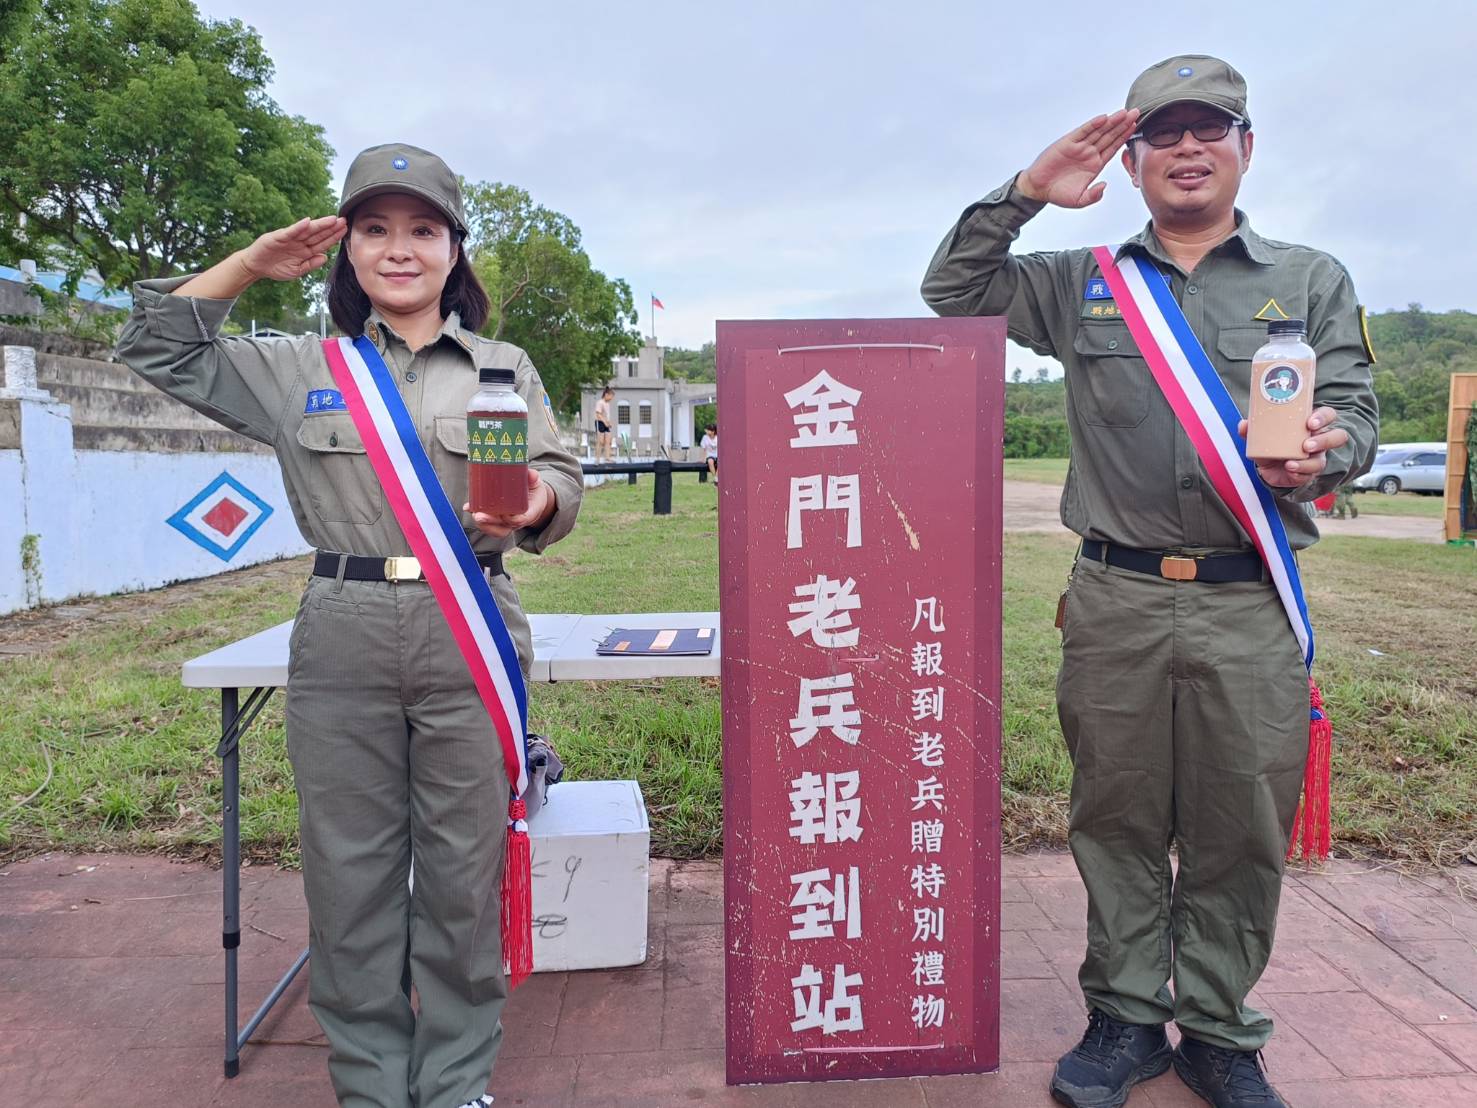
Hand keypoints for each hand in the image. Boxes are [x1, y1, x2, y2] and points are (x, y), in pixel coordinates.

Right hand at [238, 216, 346, 282]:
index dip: (333, 237)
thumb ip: (310, 264)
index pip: (322, 243)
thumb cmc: (276, 268)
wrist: (256, 266)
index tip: (345, 230)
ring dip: (320, 225)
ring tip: (332, 219)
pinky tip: (308, 221)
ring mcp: (290, 238)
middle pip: (318, 234)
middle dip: (331, 228)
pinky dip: (299, 227)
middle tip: (344, 220)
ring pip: (308, 231)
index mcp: (306, 251)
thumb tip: (325, 258)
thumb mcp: (296, 271)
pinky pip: (291, 231)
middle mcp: (300, 242)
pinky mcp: (278, 237)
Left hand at [465, 469, 556, 538]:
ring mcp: (506, 523)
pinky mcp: (498, 521)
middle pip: (503, 528)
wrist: (533, 500)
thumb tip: (532, 474)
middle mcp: (516, 522)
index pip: (520, 520)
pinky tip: (468, 508)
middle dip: (490, 522)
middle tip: (479, 515)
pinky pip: (488, 524)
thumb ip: (533, 479)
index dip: (511, 520)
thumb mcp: (536, 484)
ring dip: (482, 523)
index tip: (504, 514)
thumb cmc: (533, 492)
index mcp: (529, 514)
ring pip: (494, 529)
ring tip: (473, 512)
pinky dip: (477, 517)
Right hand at [1017, 109, 1139, 207]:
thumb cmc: (1058, 194)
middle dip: (1123, 125)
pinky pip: (1083, 132)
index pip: (1114, 147)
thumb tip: (1104, 186)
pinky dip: (1092, 125)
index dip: (1125, 137)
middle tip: (1136, 113)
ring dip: (1111, 122)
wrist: (1038, 189)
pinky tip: (1104, 118)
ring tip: (1125, 112)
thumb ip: (1093, 196)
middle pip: (1110, 135)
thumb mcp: (1079, 200)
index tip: (1136, 127)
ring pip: (1099, 131)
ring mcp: (1079, 146)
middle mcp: (1089, 153)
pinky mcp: (1068, 143)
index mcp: (1095, 164)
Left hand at [1239, 407, 1348, 487]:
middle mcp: (1319, 441)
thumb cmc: (1272, 443)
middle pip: (1337, 437)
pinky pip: (1308, 476)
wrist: (1269, 467)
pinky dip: (1297, 474)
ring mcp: (1316, 459)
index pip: (1327, 415)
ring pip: (1322, 461)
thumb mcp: (1262, 435)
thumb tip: (1244, 425)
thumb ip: (1253, 429)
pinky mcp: (1307, 474)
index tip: (1310, 422)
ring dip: (1308, 463)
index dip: (1323, 417)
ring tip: (1291, 462)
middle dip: (1324, 440)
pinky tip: (1288, 471)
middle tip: (1306, 444)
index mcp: (1311, 424)